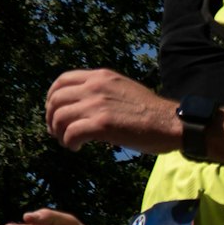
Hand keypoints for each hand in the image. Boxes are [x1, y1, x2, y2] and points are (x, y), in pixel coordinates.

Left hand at [46, 69, 180, 153]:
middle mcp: (94, 87)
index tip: (55, 111)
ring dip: (59, 132)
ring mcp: (97, 105)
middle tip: (56, 131)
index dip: (52, 97)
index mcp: (100, 76)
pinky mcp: (101, 125)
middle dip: (51, 117)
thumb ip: (104, 92)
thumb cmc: (153, 113)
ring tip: (66, 141)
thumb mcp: (124, 90)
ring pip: (60, 117)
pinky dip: (69, 142)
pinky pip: (72, 133)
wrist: (172, 123)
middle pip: (56, 99)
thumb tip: (87, 106)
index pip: (62, 80)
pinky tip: (76, 148)